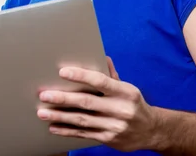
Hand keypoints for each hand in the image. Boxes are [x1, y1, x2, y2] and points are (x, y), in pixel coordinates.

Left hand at [37, 57, 159, 151]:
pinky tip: (54, 127)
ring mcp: (115, 126)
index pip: (100, 81)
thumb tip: (100, 56)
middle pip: (87, 102)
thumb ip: (111, 75)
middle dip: (63, 99)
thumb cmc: (134, 104)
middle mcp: (121, 109)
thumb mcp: (127, 88)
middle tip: (44, 95)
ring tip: (43, 112)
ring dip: (60, 116)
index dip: (81, 76)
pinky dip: (67, 130)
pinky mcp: (109, 139)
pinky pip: (84, 134)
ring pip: (82, 120)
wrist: (152, 131)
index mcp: (125, 92)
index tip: (63, 72)